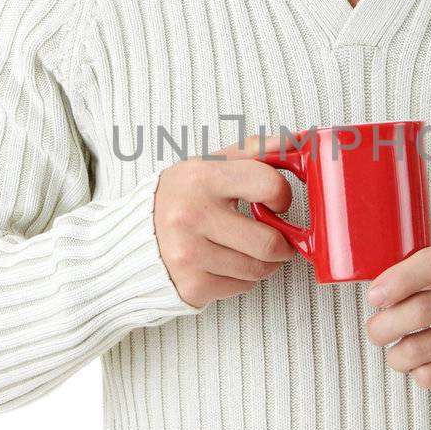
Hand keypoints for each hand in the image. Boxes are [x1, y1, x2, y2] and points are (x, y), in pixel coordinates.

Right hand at [153, 134, 299, 309]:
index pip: (270, 185)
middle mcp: (191, 216)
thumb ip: (254, 151)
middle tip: (277, 237)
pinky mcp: (190, 285)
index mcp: (201, 177)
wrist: (133, 236)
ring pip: (258, 269)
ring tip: (250, 249)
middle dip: (282, 243)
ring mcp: (189, 254)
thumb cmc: (181, 197)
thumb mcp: (210, 164)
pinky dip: (242, 278)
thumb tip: (297, 142)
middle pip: (269, 242)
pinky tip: (227, 263)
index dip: (283, 196)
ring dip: (265, 262)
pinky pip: (242, 287)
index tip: (277, 202)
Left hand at [363, 244, 430, 388]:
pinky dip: (415, 372)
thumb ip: (425, 272)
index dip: (398, 279)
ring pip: (418, 350)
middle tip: (376, 331)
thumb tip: (379, 295)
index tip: (375, 296)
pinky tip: (421, 363)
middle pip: (419, 311)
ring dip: (395, 355)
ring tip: (397, 351)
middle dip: (382, 326)